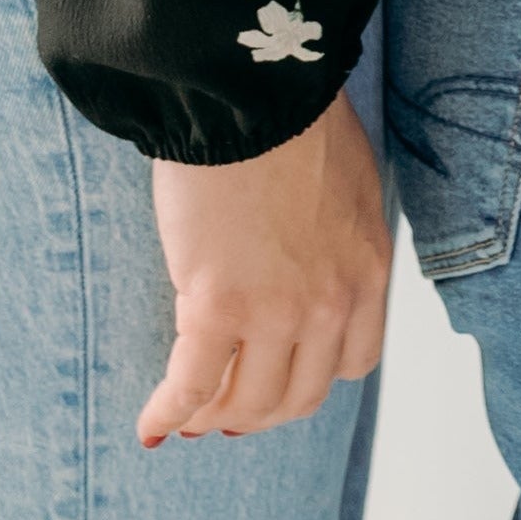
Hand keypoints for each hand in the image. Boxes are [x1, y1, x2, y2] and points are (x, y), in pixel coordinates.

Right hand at [138, 88, 390, 444]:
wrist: (255, 96)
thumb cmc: (294, 123)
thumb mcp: (346, 191)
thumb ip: (335, 244)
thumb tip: (304, 269)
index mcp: (367, 272)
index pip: (353, 361)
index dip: (313, 378)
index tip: (284, 377)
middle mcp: (330, 304)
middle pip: (300, 395)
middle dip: (264, 410)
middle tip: (231, 408)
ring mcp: (276, 312)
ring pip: (249, 402)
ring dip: (218, 416)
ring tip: (191, 415)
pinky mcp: (218, 308)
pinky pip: (192, 384)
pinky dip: (170, 411)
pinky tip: (153, 423)